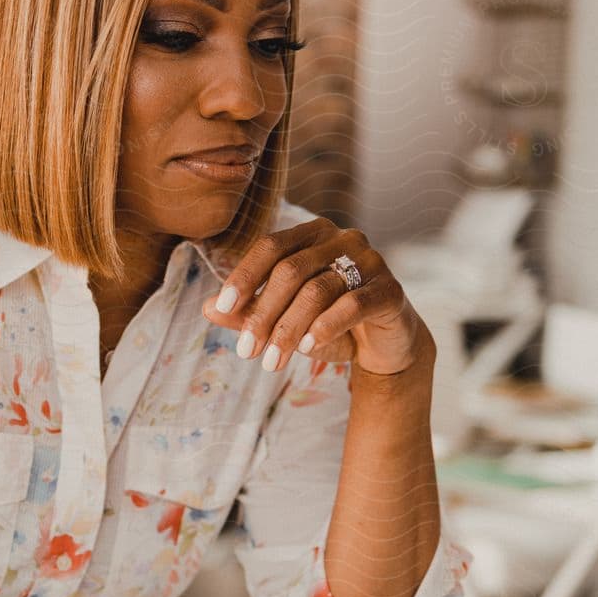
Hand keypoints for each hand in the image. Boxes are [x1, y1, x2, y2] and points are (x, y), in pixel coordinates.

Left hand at [201, 216, 430, 376]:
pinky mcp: (390, 290)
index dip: (244, 276)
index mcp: (312, 234)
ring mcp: (370, 261)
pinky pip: (354, 304)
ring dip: (289, 329)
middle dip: (263, 314)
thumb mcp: (286, 320)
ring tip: (271, 362)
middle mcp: (342, 239)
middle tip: (245, 352)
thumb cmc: (331, 324)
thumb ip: (250, 312)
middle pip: (291, 271)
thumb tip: (207, 309)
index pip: (271, 247)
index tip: (221, 308)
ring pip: (318, 290)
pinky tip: (309, 348)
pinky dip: (326, 326)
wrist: (385, 345)